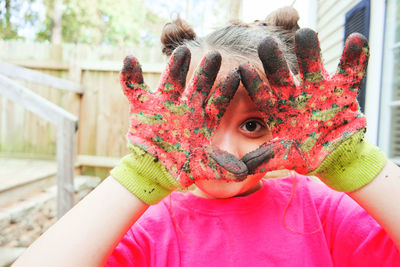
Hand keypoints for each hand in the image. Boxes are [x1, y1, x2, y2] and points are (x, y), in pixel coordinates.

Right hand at [112, 46, 242, 202]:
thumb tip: (243, 173)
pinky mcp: (141, 104)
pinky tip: (130, 60)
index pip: (218, 100)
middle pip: (198, 84)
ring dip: (175, 65)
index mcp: (203, 117)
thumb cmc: (183, 165)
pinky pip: (133, 87)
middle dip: (205, 70)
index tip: (237, 75)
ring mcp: (163, 102)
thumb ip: (222, 167)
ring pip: (170, 79)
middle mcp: (185, 105)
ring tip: (182, 51)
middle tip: (215, 55)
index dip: (226, 89)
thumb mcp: (203, 167)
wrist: (154, 168)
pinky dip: (130, 74)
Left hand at [239, 28, 385, 191]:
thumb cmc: (305, 154)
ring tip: (305, 34)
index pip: (262, 94)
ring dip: (309, 51)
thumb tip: (243, 168)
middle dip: (274, 60)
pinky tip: (356, 40)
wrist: (335, 156)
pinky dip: (354, 57)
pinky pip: (350, 71)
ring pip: (313, 66)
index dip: (253, 84)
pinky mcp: (344, 89)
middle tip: (265, 44)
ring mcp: (319, 89)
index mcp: (278, 109)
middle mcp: (296, 94)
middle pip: (282, 74)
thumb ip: (267, 159)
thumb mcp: (287, 158)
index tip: (242, 70)